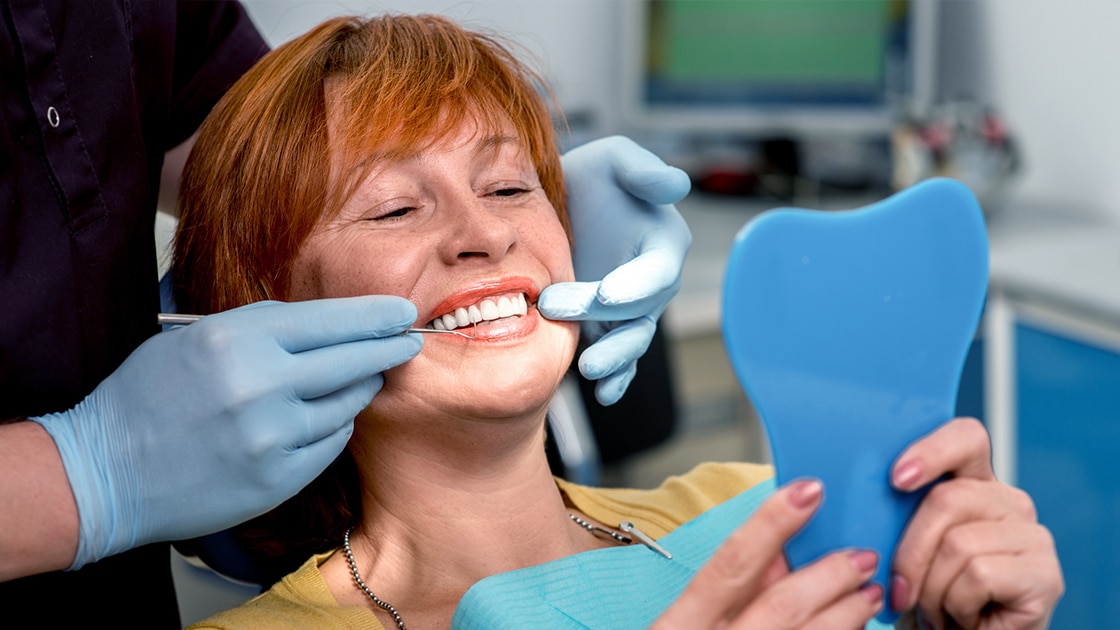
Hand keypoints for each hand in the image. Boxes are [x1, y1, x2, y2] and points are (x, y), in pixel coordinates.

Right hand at [31, 296, 421, 568]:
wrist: (103, 473)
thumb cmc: (147, 397)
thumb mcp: (196, 339)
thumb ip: (262, 328)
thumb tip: (328, 324)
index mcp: (237, 340)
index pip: (331, 321)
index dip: (374, 316)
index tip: (402, 311)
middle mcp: (261, 386)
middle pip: (353, 360)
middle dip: (389, 348)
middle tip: (409, 341)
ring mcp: (272, 437)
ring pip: (347, 404)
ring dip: (360, 388)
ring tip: (362, 378)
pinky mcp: (277, 478)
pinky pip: (330, 443)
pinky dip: (333, 427)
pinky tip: (323, 418)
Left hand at [538, 136, 690, 404]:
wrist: (555, 205)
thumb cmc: (591, 177)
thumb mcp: (613, 159)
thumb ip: (642, 171)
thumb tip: (677, 185)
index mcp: (662, 243)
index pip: (657, 271)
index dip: (637, 284)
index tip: (608, 294)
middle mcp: (652, 282)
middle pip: (638, 310)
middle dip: (603, 317)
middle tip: (554, 307)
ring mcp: (630, 310)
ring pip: (632, 341)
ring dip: (614, 358)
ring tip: (588, 370)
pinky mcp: (607, 328)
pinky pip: (619, 359)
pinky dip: (616, 379)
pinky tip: (603, 394)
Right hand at [653, 480, 884, 628]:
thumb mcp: (681, 626)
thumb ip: (723, 591)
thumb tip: (773, 554)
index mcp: (680, 628)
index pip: (731, 563)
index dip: (772, 522)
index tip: (807, 490)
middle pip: (783, 604)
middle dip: (830, 575)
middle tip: (861, 556)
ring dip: (849, 614)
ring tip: (869, 592)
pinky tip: (855, 629)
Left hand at [889, 418, 1063, 628]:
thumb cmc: (927, 598)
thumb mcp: (905, 547)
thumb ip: (896, 513)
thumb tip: (861, 494)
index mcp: (974, 484)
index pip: (966, 438)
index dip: (931, 451)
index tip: (896, 479)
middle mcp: (1010, 502)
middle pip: (946, 498)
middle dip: (910, 552)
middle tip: (902, 592)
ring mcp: (1033, 536)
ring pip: (958, 543)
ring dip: (932, 589)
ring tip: (937, 610)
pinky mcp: (1046, 574)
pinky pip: (979, 574)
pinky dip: (956, 604)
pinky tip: (964, 619)